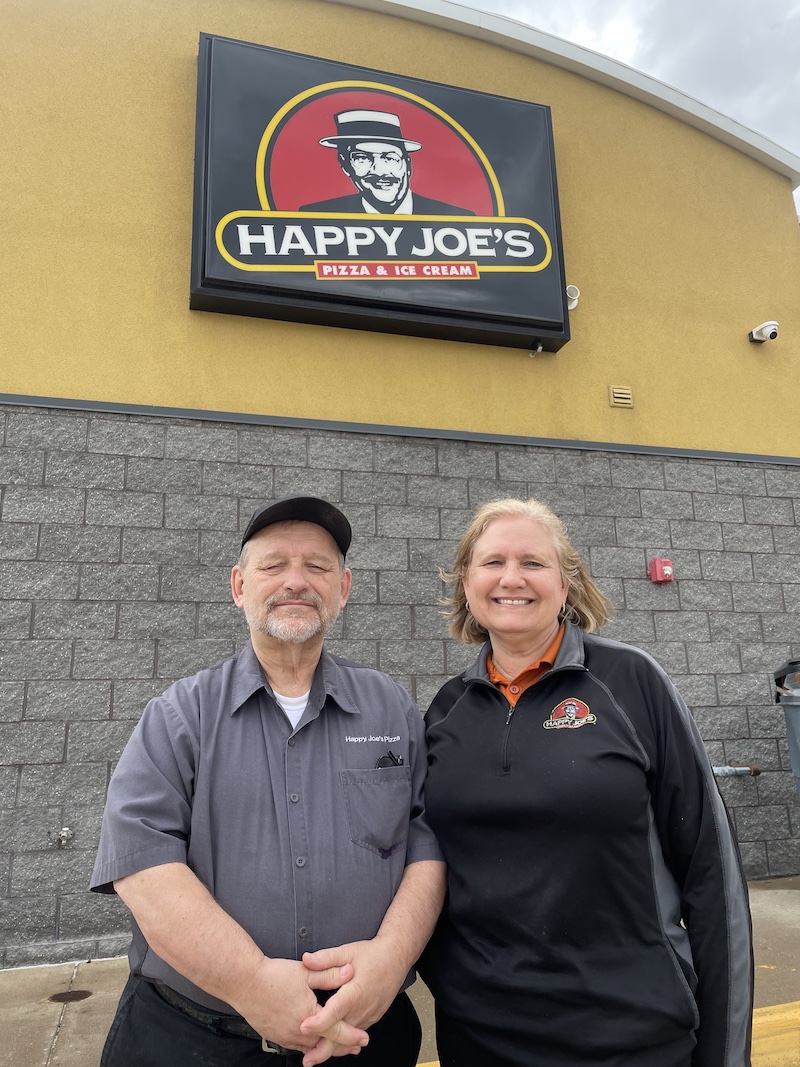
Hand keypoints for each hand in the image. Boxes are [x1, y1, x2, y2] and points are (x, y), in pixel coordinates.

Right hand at [231, 956, 367, 1056]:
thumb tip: (350, 972)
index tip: (364, 1038)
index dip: (351, 1035)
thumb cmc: (274, 976)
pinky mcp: (274, 1035)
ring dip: (324, 1047)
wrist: (245, 982)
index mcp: (309, 1016)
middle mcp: (297, 1031)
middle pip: (324, 1044)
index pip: (336, 1030)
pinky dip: (307, 1045)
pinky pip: (295, 1046)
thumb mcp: (306, 972)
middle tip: (354, 1047)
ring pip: (309, 1048)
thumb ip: (329, 974)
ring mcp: (284, 1035)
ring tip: (335, 1046)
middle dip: (341, 1046)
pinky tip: (311, 1042)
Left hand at [299, 938, 408, 1062]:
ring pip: (348, 1038)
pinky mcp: (371, 1018)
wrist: (396, 958)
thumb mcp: (348, 951)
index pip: (335, 1011)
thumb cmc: (372, 954)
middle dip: (323, 1050)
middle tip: (307, 1060)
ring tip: (314, 1056)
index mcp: (355, 991)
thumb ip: (326, 958)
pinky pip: (355, 1034)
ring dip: (332, 1048)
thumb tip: (306, 959)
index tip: (304, 1027)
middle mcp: (362, 1008)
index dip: (320, 1021)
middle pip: (341, 1035)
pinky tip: (331, 1045)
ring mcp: (368, 1016)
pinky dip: (343, 1042)